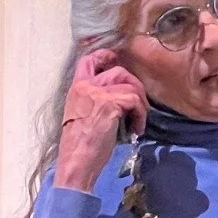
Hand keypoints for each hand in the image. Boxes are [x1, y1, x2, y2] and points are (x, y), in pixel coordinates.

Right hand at [54, 50, 148, 191]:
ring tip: (137, 123)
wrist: (76, 161)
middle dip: (135, 87)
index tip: (117, 59)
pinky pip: (135, 100)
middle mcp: (85, 86)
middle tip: (139, 107)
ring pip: (131, 86)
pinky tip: (136, 129)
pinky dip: (141, 115)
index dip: (105, 56)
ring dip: (141, 105)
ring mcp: (96, 93)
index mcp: (77, 88)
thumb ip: (97, 100)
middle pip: (119, 71)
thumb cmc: (82, 145)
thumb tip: (121, 96)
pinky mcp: (108, 104)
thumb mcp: (85, 115)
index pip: (88, 60)